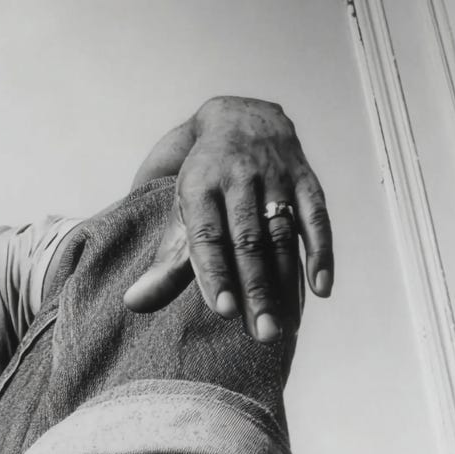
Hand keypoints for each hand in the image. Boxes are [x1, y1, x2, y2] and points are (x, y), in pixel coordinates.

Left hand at [123, 96, 332, 341]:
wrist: (240, 119)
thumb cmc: (205, 181)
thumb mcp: (181, 212)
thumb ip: (165, 262)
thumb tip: (133, 303)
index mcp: (199, 187)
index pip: (207, 236)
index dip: (215, 273)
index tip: (224, 311)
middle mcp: (238, 180)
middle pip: (248, 242)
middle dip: (255, 290)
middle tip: (262, 334)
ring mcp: (275, 179)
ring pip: (281, 235)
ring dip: (286, 283)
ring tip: (285, 328)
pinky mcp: (306, 180)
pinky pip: (317, 218)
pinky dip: (321, 252)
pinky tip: (321, 289)